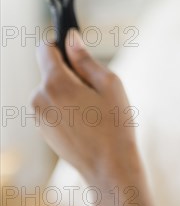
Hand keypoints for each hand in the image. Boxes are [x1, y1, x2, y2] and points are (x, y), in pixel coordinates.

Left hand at [31, 29, 139, 182]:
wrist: (109, 168)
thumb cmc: (115, 124)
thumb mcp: (109, 83)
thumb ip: (85, 58)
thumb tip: (71, 37)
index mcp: (55, 84)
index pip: (44, 49)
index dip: (60, 45)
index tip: (76, 52)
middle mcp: (39, 98)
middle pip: (50, 70)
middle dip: (69, 72)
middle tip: (94, 90)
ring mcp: (38, 117)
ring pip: (51, 89)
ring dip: (68, 90)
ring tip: (92, 109)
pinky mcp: (42, 130)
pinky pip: (52, 106)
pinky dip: (65, 107)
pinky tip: (86, 121)